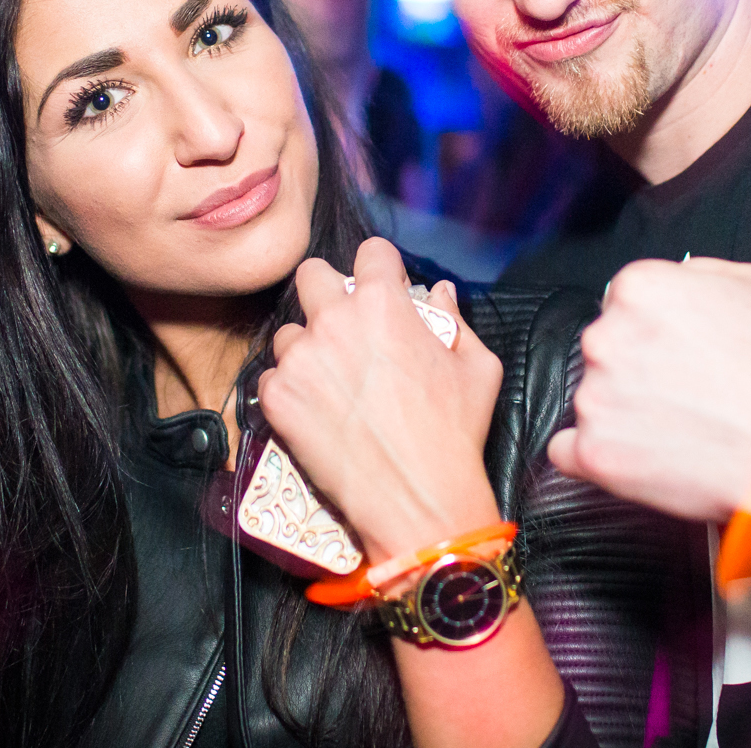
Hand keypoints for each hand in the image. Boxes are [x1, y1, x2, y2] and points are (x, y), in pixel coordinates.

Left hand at [259, 237, 503, 562]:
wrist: (419, 499)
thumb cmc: (454, 435)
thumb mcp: (479, 368)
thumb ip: (456, 319)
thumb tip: (441, 292)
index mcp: (384, 303)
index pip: (370, 251)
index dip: (380, 270)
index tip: (382, 289)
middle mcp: (335, 320)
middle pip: (311, 274)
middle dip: (326, 292)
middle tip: (342, 324)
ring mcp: (301, 359)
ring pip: (288, 332)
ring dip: (306, 348)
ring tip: (331, 380)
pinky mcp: (277, 398)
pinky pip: (271, 377)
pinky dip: (288, 390)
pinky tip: (315, 410)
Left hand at [548, 256, 750, 522]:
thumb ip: (698, 274)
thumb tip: (676, 282)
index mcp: (638, 288)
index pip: (624, 304)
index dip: (654, 331)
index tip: (678, 353)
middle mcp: (604, 336)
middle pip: (604, 349)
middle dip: (636, 368)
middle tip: (683, 392)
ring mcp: (594, 396)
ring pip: (593, 398)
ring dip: (622, 411)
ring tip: (677, 428)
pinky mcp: (594, 451)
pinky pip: (568, 450)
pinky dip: (595, 454)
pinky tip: (633, 455)